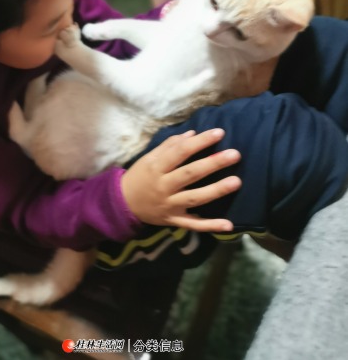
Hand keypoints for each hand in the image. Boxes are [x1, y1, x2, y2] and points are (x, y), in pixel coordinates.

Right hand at [120, 129, 240, 232]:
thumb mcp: (149, 157)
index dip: (200, 142)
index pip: (181, 152)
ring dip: (216, 190)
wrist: (122, 204)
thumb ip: (170, 145)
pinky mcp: (174, 221)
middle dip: (213, 163)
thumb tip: (192, 134)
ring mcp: (169, 205)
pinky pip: (193, 225)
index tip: (219, 133)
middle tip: (235, 154)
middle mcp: (164, 186)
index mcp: (156, 167)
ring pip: (195, 198)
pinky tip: (228, 225)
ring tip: (236, 181)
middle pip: (190, 173)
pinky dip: (211, 226)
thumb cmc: (140, 176)